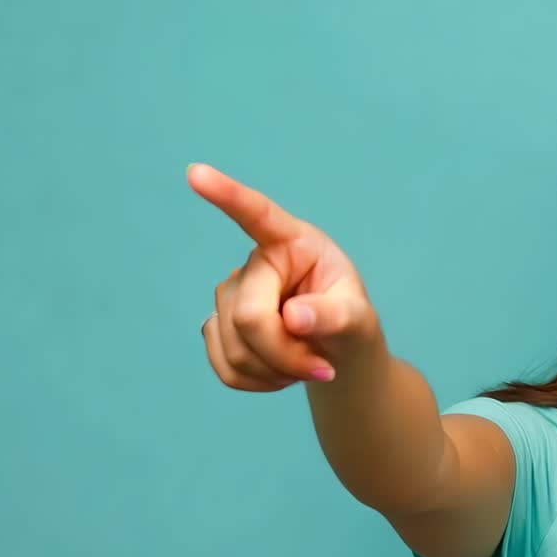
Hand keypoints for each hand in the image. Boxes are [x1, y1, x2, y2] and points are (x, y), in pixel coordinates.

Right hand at [188, 163, 379, 391]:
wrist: (336, 357)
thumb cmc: (350, 325)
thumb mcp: (359, 320)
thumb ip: (335, 316)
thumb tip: (294, 318)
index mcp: (294, 243)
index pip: (258, 215)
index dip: (226, 195)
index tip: (196, 173)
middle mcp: (256, 262)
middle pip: (248, 316)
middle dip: (284, 353)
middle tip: (320, 367)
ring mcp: (230, 294)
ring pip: (236, 348)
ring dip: (277, 371)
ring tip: (305, 364)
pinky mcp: (216, 325)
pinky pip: (225, 367)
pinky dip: (258, 382)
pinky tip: (280, 373)